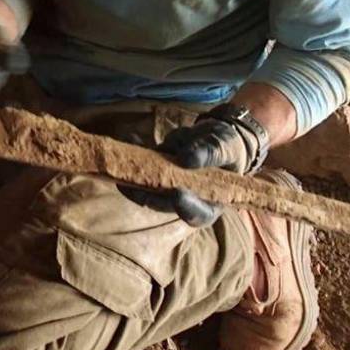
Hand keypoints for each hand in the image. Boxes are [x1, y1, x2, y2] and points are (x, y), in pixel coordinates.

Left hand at [120, 107, 267, 225]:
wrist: (216, 136)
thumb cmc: (228, 147)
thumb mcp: (225, 147)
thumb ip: (210, 153)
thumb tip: (187, 160)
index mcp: (210, 202)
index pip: (198, 214)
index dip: (186, 207)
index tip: (177, 193)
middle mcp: (185, 199)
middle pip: (163, 203)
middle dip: (146, 193)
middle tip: (131, 182)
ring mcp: (168, 186)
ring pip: (147, 187)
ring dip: (131, 177)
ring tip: (121, 161)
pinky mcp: (156, 171)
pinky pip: (141, 167)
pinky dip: (133, 156)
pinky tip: (128, 138)